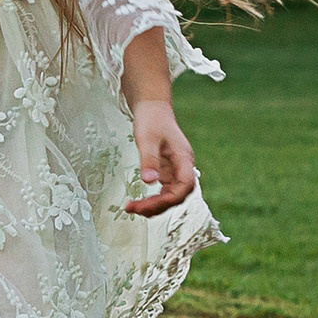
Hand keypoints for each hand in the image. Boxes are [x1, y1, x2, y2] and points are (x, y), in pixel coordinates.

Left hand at [126, 99, 196, 216]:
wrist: (152, 109)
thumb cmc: (152, 119)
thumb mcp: (147, 138)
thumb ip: (149, 159)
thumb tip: (148, 182)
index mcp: (184, 158)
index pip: (184, 186)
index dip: (168, 199)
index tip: (147, 204)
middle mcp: (183, 167)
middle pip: (177, 195)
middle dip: (158, 206)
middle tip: (134, 209)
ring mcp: (176, 170)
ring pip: (170, 196)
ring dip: (154, 206)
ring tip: (132, 209)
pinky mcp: (167, 171)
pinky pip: (163, 191)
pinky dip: (152, 199)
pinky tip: (138, 202)